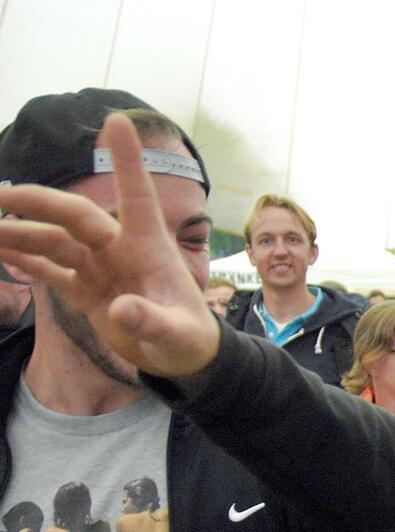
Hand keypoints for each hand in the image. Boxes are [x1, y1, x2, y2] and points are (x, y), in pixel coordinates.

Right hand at [0, 114, 219, 376]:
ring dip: (20, 235)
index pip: (137, 195)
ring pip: (54, 242)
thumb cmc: (188, 338)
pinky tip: (0, 253)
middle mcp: (120, 249)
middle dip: (38, 203)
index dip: (127, 159)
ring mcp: (100, 267)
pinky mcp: (86, 290)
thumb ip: (151, 320)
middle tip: (1, 197)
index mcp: (149, 246)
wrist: (182, 359)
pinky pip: (50, 270)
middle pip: (75, 216)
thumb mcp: (176, 334)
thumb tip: (119, 309)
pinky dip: (25, 261)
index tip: (117, 120)